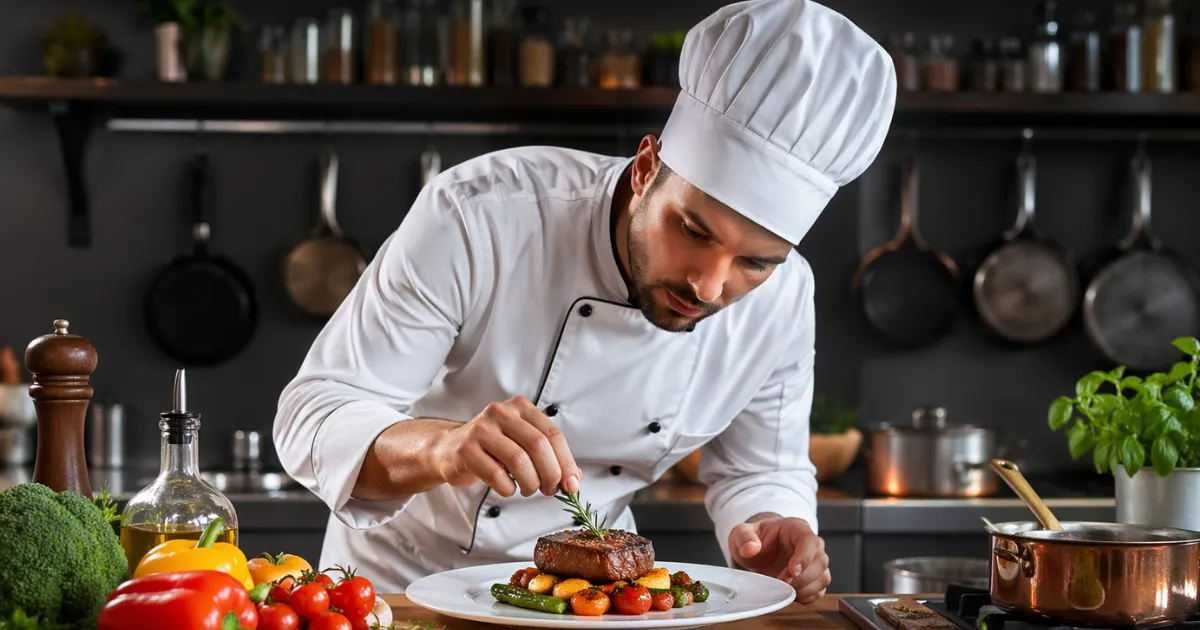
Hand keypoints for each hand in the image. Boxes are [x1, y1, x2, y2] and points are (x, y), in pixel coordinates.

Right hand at [431, 396, 581, 497]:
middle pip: (538, 445)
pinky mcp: (466, 449)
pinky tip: (508, 489)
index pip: (552, 434)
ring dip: (530, 483)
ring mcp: (481, 429)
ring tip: (529, 490)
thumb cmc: (491, 448)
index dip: (566, 462)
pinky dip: (508, 488)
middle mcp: (501, 412)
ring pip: (518, 459)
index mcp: (520, 407)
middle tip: (550, 490)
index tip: (571, 484)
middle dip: (550, 474)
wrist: (449, 449)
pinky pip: (496, 474)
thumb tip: (574, 479)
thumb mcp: (522, 444)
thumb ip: (549, 457)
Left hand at [729, 515, 829, 603]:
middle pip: (821, 561)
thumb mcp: (742, 533)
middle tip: (781, 583)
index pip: (809, 541)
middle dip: (802, 577)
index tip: (792, 572)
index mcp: (796, 529)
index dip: (804, 558)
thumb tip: (750, 548)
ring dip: (805, 589)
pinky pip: (819, 592)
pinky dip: (806, 597)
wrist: (758, 550)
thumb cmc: (755, 539)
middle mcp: (811, 545)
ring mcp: (814, 563)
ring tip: (784, 589)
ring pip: (823, 578)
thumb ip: (744, 537)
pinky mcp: (813, 579)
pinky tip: (790, 594)